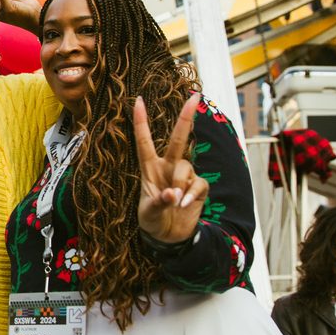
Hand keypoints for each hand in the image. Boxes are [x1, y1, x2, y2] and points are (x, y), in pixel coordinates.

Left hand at [134, 95, 207, 244]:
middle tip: (194, 97)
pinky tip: (185, 205)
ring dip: (179, 185)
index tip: (137, 100)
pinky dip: (191, 195)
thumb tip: (172, 194)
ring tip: (174, 202)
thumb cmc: (152, 220)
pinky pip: (198, 184)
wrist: (169, 237)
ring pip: (185, 168)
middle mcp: (168, 166)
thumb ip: (158, 202)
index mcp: (149, 167)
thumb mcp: (148, 213)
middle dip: (186, 117)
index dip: (140, 121)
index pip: (144, 141)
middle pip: (177, 138)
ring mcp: (184, 176)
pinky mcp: (198, 187)